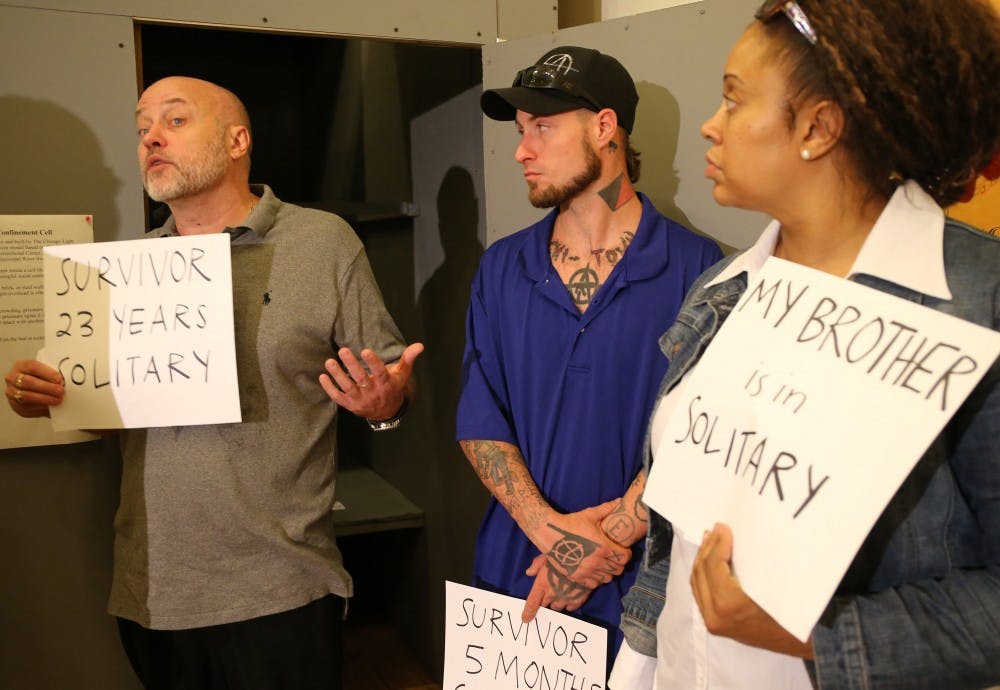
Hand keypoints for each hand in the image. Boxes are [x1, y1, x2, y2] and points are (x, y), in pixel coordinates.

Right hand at [5, 360, 64, 417]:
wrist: (35, 392)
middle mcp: (12, 378)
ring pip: (27, 396)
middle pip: (29, 382)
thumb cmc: (43, 379)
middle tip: (61, 390)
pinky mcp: (16, 406)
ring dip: (44, 398)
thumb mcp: (46, 373)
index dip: (46, 373)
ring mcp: (12, 392)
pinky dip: (41, 407)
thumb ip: (53, 374)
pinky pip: (27, 407)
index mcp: (21, 365)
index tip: (59, 378)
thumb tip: (67, 379)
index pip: (32, 366)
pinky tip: (51, 406)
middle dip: (46, 387)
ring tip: (58, 399)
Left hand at [320, 342, 422, 419]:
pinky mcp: (349, 404)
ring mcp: (360, 400)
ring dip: (337, 375)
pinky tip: (322, 376)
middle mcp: (372, 392)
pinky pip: (338, 397)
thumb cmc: (392, 387)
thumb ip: (408, 359)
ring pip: (347, 387)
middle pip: (361, 379)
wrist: (385, 412)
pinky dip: (329, 388)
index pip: (379, 372)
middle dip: (352, 365)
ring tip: (329, 362)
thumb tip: (420, 345)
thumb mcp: (401, 374)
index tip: (366, 351)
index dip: (373, 362)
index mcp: (385, 384)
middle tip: (343, 350)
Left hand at [521, 553, 593, 621]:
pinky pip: (570, 607)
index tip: (526, 619)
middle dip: (545, 601)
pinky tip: (571, 596)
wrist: (585, 559)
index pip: (532, 603)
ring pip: (558, 607)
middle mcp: (552, 594)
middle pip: (545, 605)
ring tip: (560, 593)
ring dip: (557, 602)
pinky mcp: (578, 600)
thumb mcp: (547, 554)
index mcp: (542, 584)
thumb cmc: (563, 554)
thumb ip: (537, 565)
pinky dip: (569, 603)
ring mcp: (565, 599)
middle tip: (548, 592)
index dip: (528, 612)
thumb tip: (529, 572)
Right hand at [536, 500, 631, 588]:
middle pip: (618, 570)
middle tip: (612, 556)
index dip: (626, 553)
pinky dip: (596, 578)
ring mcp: (586, 571)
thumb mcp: (589, 514)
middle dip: (618, 563)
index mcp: (603, 547)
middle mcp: (597, 562)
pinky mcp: (577, 577)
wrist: (548, 532)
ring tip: (602, 563)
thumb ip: (606, 509)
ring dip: (607, 571)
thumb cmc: (570, 522)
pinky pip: (594, 584)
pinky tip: (592, 570)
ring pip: (607, 578)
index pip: (625, 558)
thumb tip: (619, 500)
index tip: (621, 549)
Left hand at [690, 523, 813, 658]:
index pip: (714, 564)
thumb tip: (734, 534)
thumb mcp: (772, 582)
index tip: (723, 527)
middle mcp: (715, 615)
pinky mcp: (713, 624)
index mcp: (729, 604)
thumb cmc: (789, 613)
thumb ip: (750, 560)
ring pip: (696, 581)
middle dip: (708, 547)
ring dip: (702, 558)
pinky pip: (700, 592)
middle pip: (701, 571)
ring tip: (710, 539)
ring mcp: (712, 621)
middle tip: (716, 529)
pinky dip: (703, 573)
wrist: (794, 643)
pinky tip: (709, 559)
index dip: (718, 543)